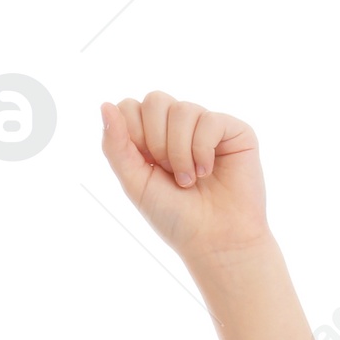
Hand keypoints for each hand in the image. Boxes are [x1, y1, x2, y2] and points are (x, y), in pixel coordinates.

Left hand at [99, 91, 268, 265]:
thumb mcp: (134, 182)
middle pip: (155, 100)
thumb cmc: (174, 216)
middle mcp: (178, 127)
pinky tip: (207, 172)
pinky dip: (202, 150)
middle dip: (155, 141)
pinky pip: (210, 120)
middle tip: (167, 172)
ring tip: (188, 180)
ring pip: (182, 109)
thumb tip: (104, 104)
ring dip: (179, 151)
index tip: (145, 164)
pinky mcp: (234, 130)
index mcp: (150, 137)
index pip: (130, 107)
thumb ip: (116, 145)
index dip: (132, 133)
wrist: (214, 240)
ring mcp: (206, 126)